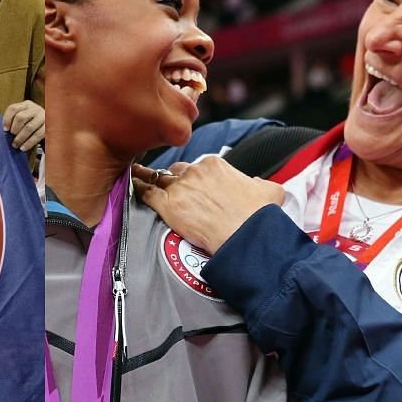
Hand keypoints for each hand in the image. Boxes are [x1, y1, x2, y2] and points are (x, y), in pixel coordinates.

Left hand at [2, 100, 43, 151]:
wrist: (50, 127)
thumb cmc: (31, 124)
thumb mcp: (23, 119)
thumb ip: (14, 120)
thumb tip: (4, 130)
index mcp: (26, 105)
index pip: (13, 108)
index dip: (7, 119)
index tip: (5, 129)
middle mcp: (35, 108)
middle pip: (20, 117)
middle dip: (14, 129)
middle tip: (11, 137)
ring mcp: (43, 117)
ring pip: (29, 127)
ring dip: (20, 138)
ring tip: (15, 145)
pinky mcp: (48, 127)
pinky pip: (37, 135)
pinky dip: (29, 142)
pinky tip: (23, 147)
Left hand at [132, 156, 284, 251]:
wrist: (246, 237)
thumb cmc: (259, 217)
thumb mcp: (270, 191)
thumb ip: (261, 183)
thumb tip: (257, 184)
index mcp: (215, 164)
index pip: (196, 166)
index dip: (192, 177)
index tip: (192, 186)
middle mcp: (195, 171)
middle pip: (176, 172)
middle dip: (174, 181)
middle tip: (172, 191)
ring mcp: (180, 187)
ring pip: (158, 179)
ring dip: (151, 181)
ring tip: (140, 180)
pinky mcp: (168, 205)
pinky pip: (146, 192)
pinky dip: (138, 189)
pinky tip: (131, 187)